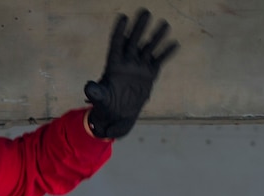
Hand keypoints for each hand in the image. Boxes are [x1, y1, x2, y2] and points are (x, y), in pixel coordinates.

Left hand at [84, 8, 177, 138]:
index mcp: (113, 65)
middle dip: (139, 27)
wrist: (119, 115)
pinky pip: (159, 60)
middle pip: (134, 41)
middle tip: (145, 12)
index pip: (116, 44)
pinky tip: (175, 43)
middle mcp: (127, 62)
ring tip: (165, 24)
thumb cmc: (106, 106)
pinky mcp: (149, 74)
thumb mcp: (100, 99)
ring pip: (148, 48)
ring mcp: (139, 67)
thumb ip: (95, 92)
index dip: (119, 31)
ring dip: (156, 36)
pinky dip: (166, 53)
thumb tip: (88, 86)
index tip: (123, 17)